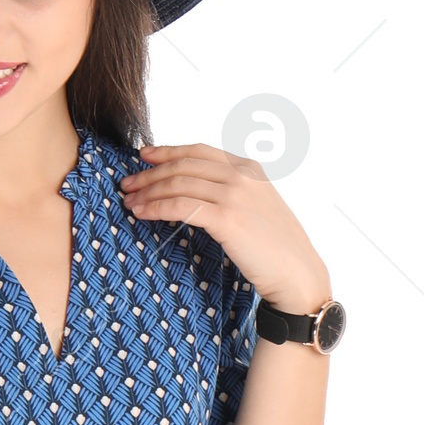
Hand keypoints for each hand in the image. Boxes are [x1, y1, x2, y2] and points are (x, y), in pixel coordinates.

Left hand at [120, 142, 331, 311]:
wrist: (296, 273)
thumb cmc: (276, 249)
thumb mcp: (258, 207)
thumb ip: (233, 193)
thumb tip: (197, 193)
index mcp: (249, 168)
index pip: (199, 151)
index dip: (168, 151)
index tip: (144, 156)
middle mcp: (242, 175)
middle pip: (183, 165)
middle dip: (150, 173)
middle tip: (127, 183)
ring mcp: (235, 195)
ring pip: (178, 184)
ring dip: (148, 191)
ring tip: (128, 201)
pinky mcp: (227, 219)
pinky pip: (181, 207)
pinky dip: (157, 208)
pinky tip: (142, 213)